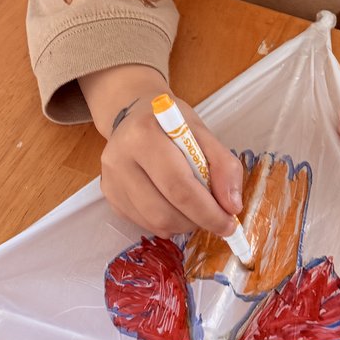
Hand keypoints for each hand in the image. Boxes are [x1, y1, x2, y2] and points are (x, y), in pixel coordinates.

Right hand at [79, 65, 243, 238]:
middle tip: (215, 219)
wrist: (135, 115)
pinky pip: (143, 224)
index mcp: (144, 135)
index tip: (229, 224)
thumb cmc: (171, 124)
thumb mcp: (203, 133)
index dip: (207, 211)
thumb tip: (231, 207)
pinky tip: (173, 205)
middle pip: (163, 211)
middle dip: (197, 222)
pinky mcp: (109, 195)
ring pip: (153, 223)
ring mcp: (110, 179)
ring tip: (194, 209)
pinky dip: (166, 223)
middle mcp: (119, 158)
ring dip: (183, 224)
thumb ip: (224, 166)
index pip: (179, 185)